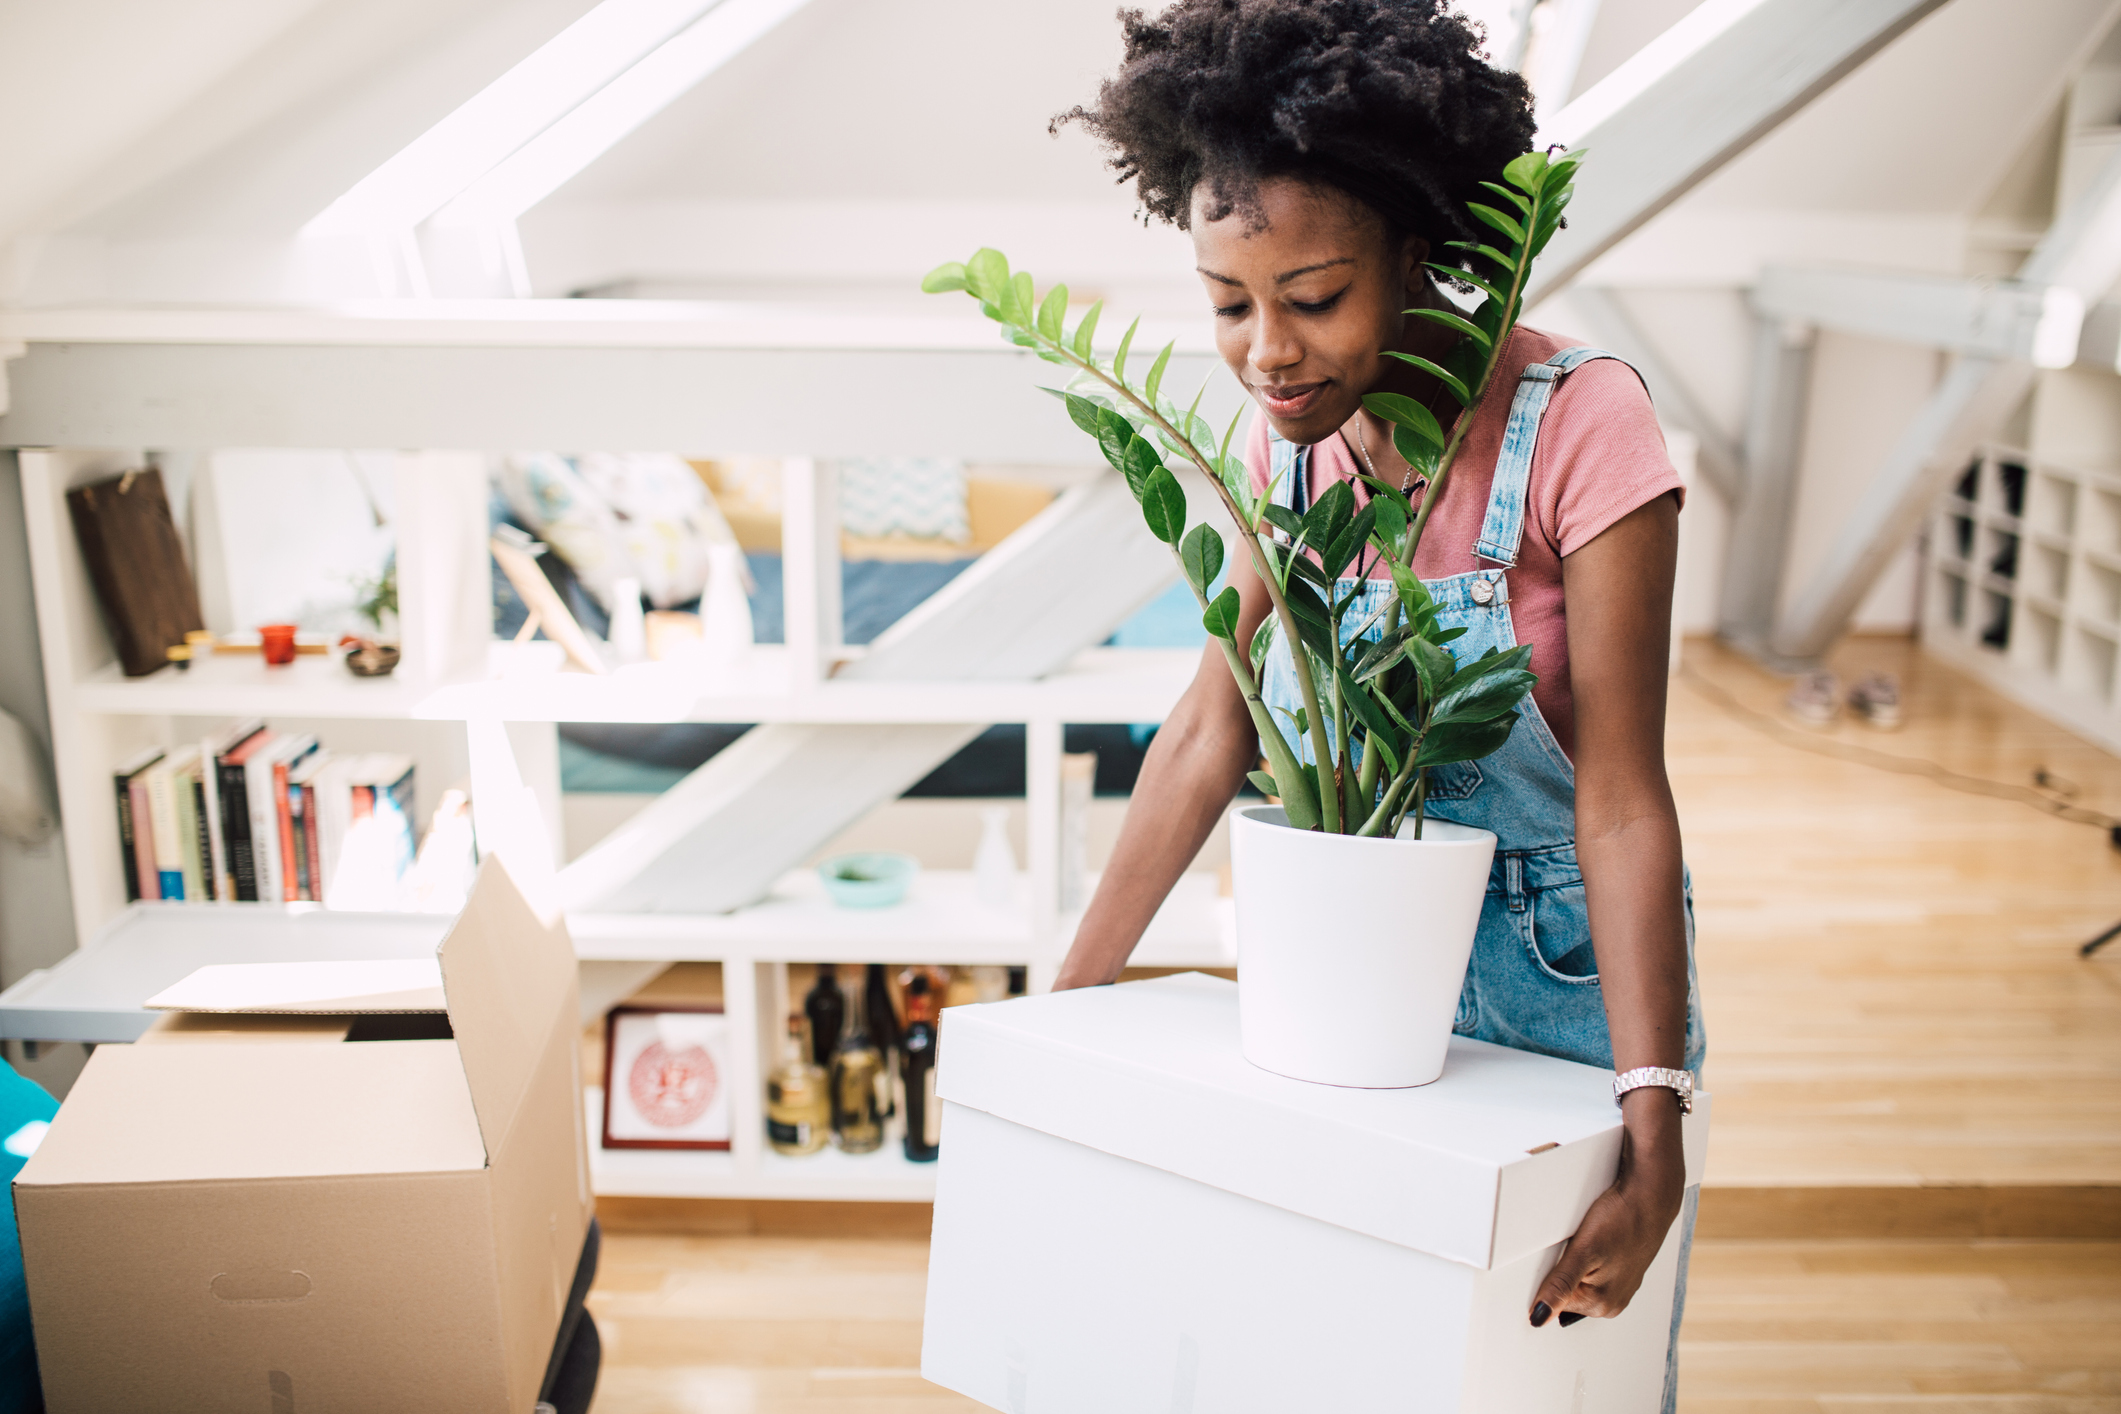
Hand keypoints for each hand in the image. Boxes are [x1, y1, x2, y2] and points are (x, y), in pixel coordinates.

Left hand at [1530, 1092, 1685, 1326]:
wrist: (1650, 1195)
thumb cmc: (1621, 1219)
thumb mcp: (1583, 1251)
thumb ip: (1559, 1286)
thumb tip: (1539, 1318)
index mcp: (1602, 1305)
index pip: (1553, 1301)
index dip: (1547, 1275)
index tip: (1560, 1253)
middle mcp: (1613, 1303)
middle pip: (1566, 1292)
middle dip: (1562, 1269)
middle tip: (1576, 1244)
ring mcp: (1620, 1288)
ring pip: (1578, 1280)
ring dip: (1574, 1262)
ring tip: (1589, 1241)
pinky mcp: (1622, 1272)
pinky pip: (1592, 1270)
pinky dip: (1587, 1257)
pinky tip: (1596, 1241)